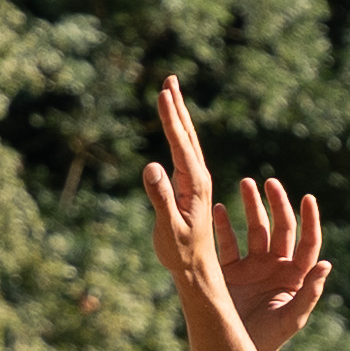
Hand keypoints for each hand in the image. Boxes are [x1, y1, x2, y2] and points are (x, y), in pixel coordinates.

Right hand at [141, 78, 224, 306]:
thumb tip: (151, 166)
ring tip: (170, 93)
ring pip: (187, 142)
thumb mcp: (168, 229)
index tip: (163, 93)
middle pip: (187, 135)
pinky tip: (173, 130)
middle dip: (177, 107)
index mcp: (193, 184)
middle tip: (170, 79)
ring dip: (178, 116)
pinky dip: (177, 135)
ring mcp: (194, 182)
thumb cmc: (181, 254)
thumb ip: (160, 198)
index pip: (181, 144)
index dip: (171, 118)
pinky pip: (183, 153)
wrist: (196, 271)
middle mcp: (198, 178)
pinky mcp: (189, 188)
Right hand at [214, 174, 326, 350]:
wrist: (236, 350)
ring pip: (254, 228)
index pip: (307, 242)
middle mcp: (276, 265)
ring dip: (251, 206)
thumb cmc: (269, 339)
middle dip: (276, 203)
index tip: (307, 199)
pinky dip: (222, 226)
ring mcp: (252, 266)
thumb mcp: (291, 318)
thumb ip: (309, 293)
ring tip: (245, 183)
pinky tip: (216, 209)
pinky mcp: (229, 270)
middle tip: (269, 183)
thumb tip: (327, 265)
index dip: (309, 220)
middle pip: (280, 227)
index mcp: (295, 275)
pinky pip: (226, 243)